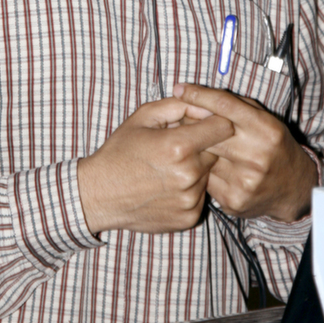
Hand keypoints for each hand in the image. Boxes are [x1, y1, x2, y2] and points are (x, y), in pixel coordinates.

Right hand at [77, 98, 232, 234]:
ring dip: (195, 170)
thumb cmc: (120, 152)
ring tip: (167, 170)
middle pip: (217, 152)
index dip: (214, 123)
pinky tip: (166, 188)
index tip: (203, 125)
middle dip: (202, 147)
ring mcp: (190, 199)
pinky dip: (188, 190)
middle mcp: (189, 175)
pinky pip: (201, 197)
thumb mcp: (143, 117)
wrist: (100, 194)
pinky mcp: (189, 218)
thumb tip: (206, 105)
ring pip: (208, 175)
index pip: (223, 128)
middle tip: (176, 149)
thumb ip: (179, 105)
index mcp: (179, 146)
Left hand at [173, 83, 317, 222]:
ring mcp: (244, 180)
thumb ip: (236, 106)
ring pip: (203, 156)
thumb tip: (198, 95)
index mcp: (266, 129)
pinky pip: (205, 179)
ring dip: (195, 149)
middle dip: (192, 124)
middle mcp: (256, 155)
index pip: (224, 106)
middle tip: (180, 119)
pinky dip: (202, 170)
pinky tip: (206, 168)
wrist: (295, 189)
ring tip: (194, 145)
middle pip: (208, 132)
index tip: (179, 89)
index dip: (198, 95)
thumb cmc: (274, 146)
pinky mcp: (233, 199)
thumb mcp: (265, 119)